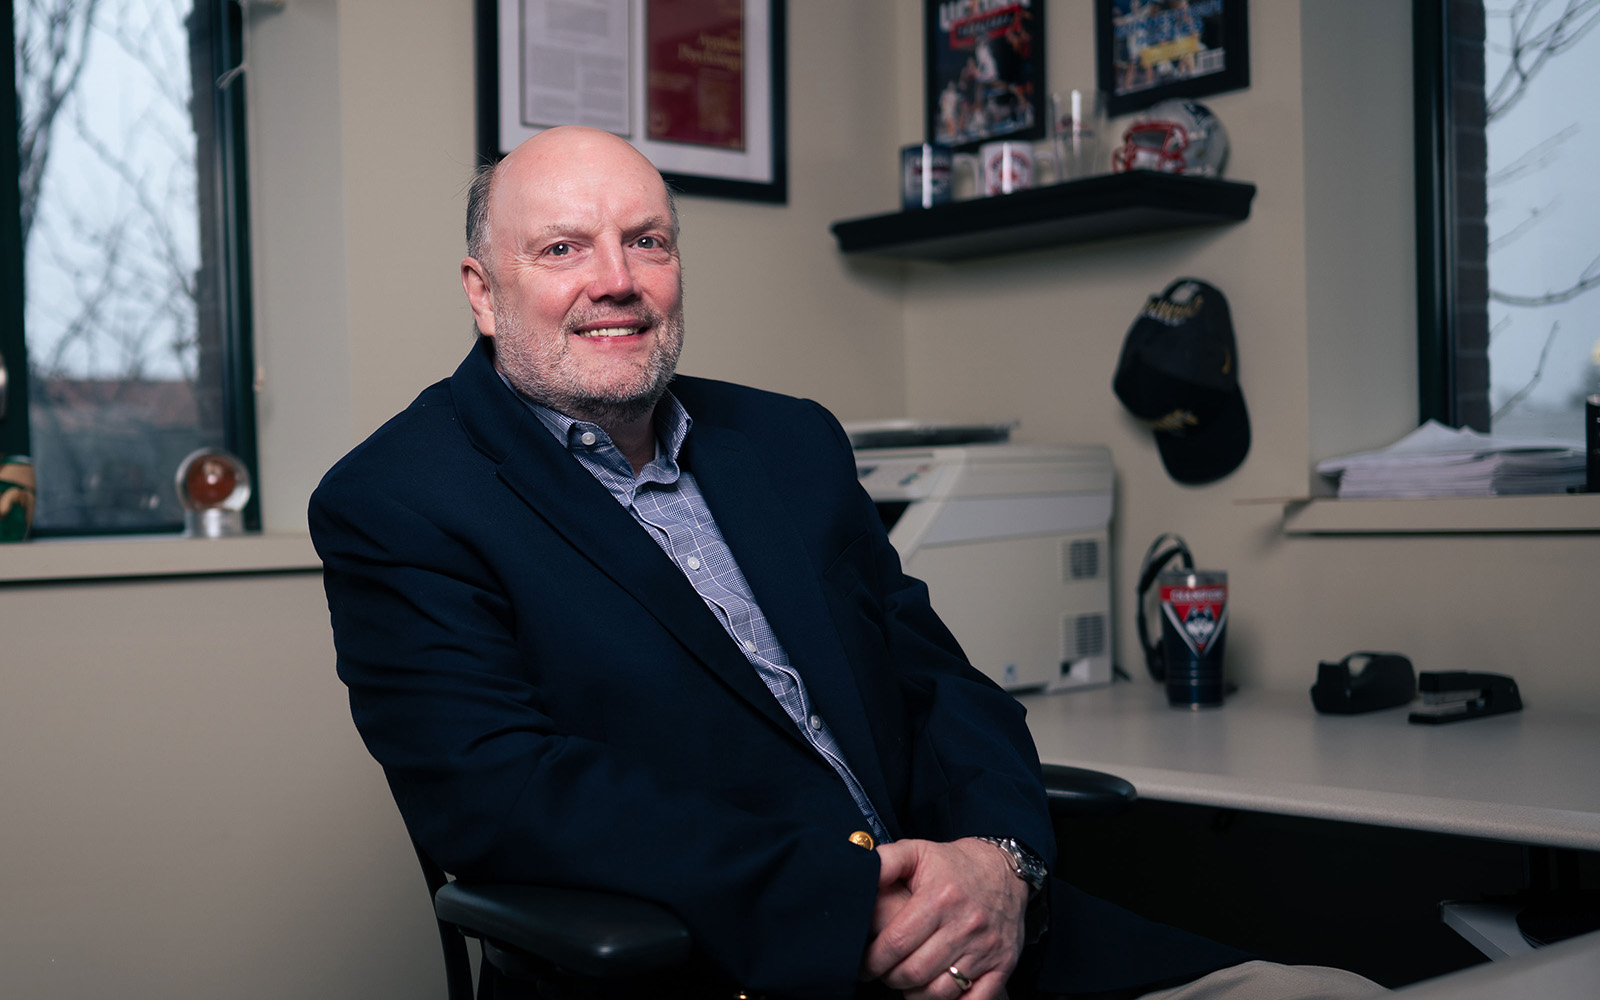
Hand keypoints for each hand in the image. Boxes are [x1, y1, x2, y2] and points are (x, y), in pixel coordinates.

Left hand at [860, 837, 1029, 999]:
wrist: (1005, 868)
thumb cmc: (953, 864)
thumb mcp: (917, 851)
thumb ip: (885, 862)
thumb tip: (859, 871)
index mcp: (939, 898)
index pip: (895, 944)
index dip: (873, 961)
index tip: (864, 965)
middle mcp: (965, 924)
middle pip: (914, 972)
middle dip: (890, 978)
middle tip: (883, 973)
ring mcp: (986, 947)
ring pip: (939, 992)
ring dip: (915, 994)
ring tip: (906, 981)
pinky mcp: (1003, 963)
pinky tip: (935, 993)